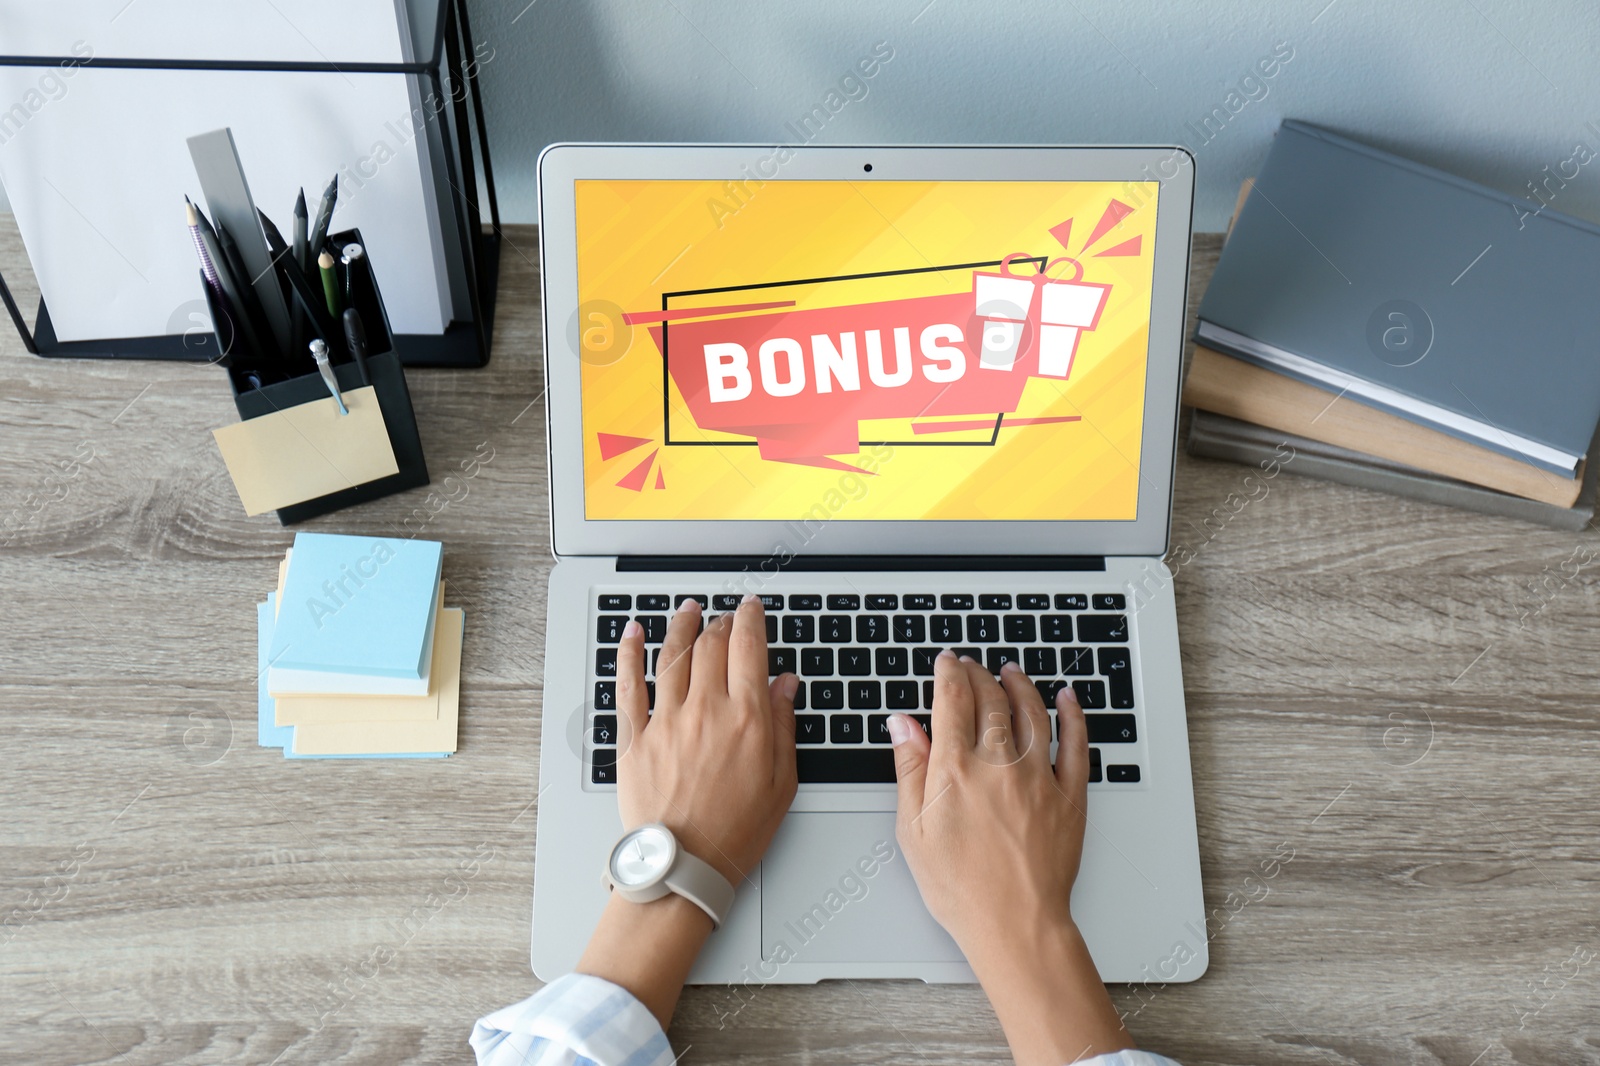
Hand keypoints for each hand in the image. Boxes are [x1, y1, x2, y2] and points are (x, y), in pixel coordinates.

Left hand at [578, 594, 797, 1029]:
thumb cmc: (736, 832)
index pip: (749, 649)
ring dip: (681, 627)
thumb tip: (785, 685)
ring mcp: (665, 722)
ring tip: (688, 610)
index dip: (751, 621)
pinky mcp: (634, 739)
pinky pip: (630, 686)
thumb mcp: (781, 781)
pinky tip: (633, 634)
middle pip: (711, 647)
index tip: (752, 609)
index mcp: (745, 719)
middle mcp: (705, 711)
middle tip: (725, 617)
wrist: (685, 866)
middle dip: (720, 623)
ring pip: (672, 657)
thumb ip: (783, 726)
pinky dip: (629, 655)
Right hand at [888, 652, 1131, 1063]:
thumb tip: (903, 726)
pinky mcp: (1069, 796)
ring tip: (1010, 673)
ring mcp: (1039, 777)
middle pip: (991, 699)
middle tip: (972, 667)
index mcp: (956, 770)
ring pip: (1032, 712)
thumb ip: (910, 769)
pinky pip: (1076, 744)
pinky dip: (1072, 716)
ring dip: (1019, 685)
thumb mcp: (913, 830)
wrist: (1014, 924)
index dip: (948, 673)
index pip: (952, 700)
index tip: (946, 662)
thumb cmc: (960, 888)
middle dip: (978, 675)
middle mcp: (999, 764)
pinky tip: (1067, 699)